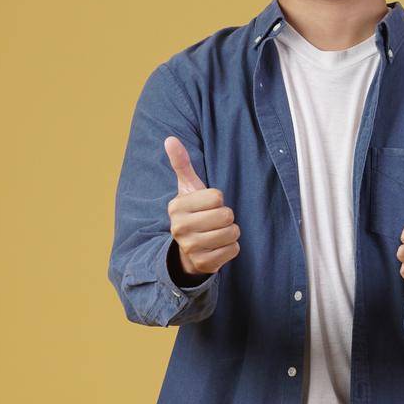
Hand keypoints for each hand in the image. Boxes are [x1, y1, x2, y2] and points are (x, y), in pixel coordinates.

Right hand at [164, 137, 240, 277]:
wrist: (187, 249)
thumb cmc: (193, 212)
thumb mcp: (186, 188)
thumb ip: (181, 164)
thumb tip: (170, 139)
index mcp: (176, 207)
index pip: (217, 197)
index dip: (218, 200)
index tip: (207, 205)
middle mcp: (179, 228)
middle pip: (226, 215)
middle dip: (227, 217)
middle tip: (215, 221)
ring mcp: (190, 248)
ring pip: (232, 233)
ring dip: (231, 232)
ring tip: (218, 233)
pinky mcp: (203, 264)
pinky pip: (233, 250)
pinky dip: (231, 248)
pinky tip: (219, 247)